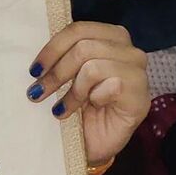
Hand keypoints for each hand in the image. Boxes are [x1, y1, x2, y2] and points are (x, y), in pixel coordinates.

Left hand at [30, 22, 150, 166]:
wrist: (95, 144)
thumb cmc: (82, 109)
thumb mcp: (69, 77)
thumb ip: (63, 58)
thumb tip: (39, 56)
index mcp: (111, 39)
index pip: (79, 30)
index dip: (53, 48)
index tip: (35, 70)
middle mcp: (129, 50)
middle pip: (83, 46)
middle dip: (57, 72)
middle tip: (40, 92)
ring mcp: (138, 73)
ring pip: (93, 67)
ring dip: (73, 91)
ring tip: (63, 108)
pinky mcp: (140, 95)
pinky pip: (110, 86)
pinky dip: (93, 99)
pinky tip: (90, 109)